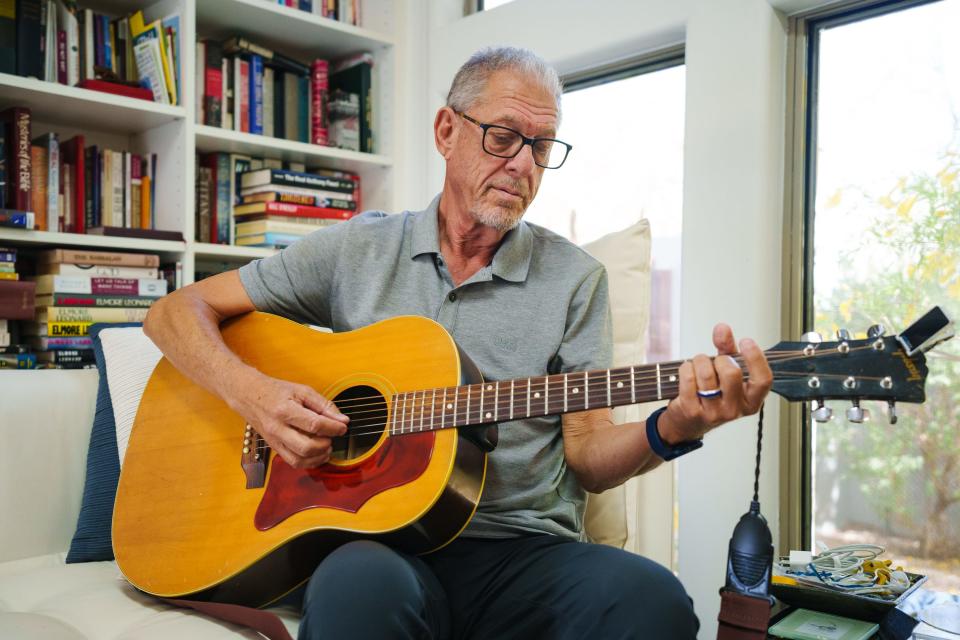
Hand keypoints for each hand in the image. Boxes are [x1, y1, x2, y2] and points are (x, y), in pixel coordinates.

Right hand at [227, 371, 348, 468]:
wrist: (248, 395)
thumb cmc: (275, 391)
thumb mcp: (302, 391)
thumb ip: (324, 405)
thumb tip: (342, 420)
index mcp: (285, 410)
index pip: (314, 424)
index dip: (333, 428)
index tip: (342, 426)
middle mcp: (277, 428)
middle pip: (306, 447)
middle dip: (326, 444)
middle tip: (333, 436)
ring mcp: (274, 441)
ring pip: (299, 460)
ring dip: (319, 456)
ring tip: (327, 445)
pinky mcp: (274, 448)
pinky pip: (293, 462)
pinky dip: (309, 462)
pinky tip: (318, 453)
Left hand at [657, 323, 771, 444]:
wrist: (688, 421)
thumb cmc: (712, 394)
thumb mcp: (725, 371)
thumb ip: (727, 349)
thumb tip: (723, 329)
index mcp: (751, 401)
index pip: (763, 380)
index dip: (756, 358)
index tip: (746, 341)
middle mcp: (734, 410)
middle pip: (732, 372)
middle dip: (720, 359)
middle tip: (715, 361)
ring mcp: (713, 412)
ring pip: (706, 373)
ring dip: (699, 361)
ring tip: (698, 366)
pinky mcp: (692, 411)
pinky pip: (688, 378)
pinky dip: (686, 368)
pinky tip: (688, 373)